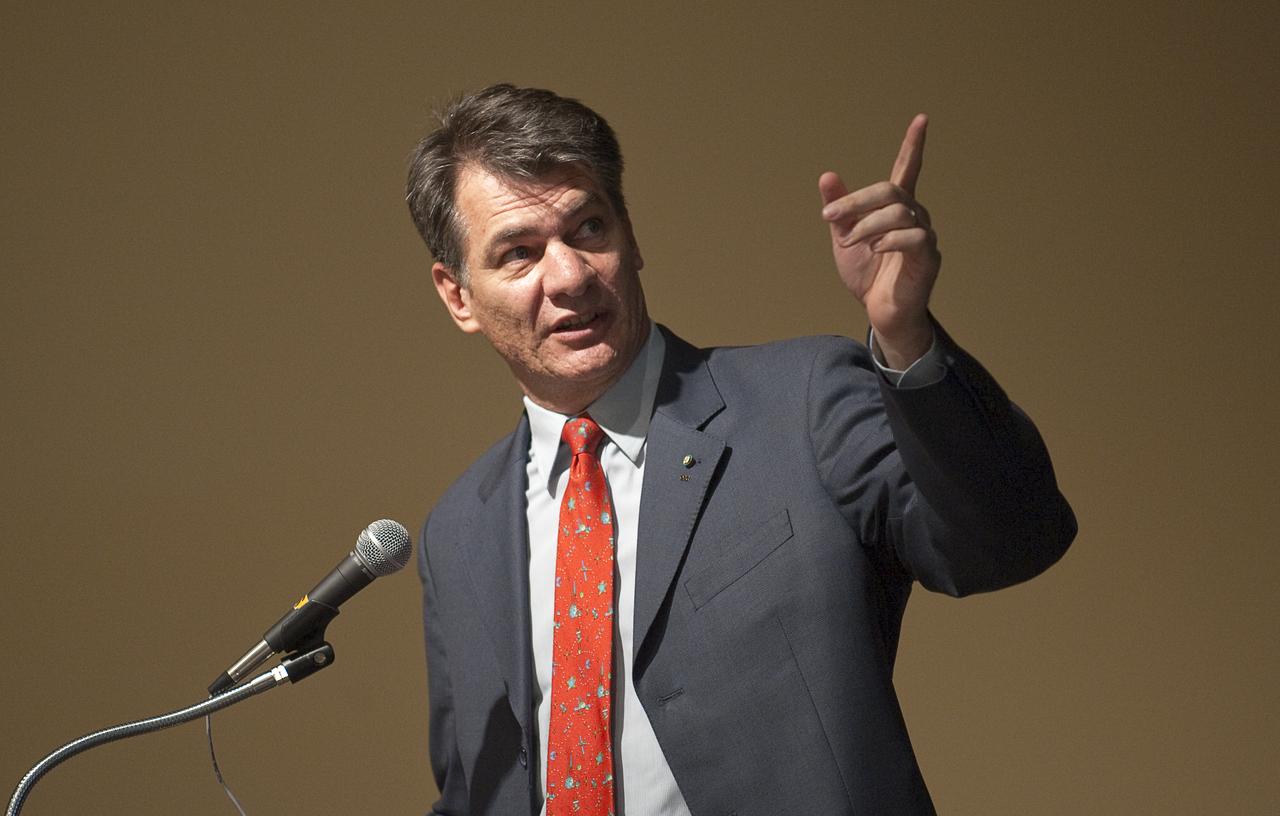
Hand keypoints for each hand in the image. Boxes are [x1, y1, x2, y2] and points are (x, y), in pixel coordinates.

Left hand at [819, 114, 939, 368]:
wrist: (878, 313)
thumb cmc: (866, 275)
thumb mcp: (843, 237)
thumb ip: (839, 209)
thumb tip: (827, 175)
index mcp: (895, 209)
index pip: (908, 169)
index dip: (913, 145)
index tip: (921, 119)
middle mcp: (914, 216)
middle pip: (890, 190)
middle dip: (856, 201)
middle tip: (830, 218)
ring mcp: (924, 236)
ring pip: (898, 212)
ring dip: (866, 225)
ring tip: (850, 243)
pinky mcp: (928, 258)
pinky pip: (914, 237)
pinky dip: (890, 240)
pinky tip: (876, 249)